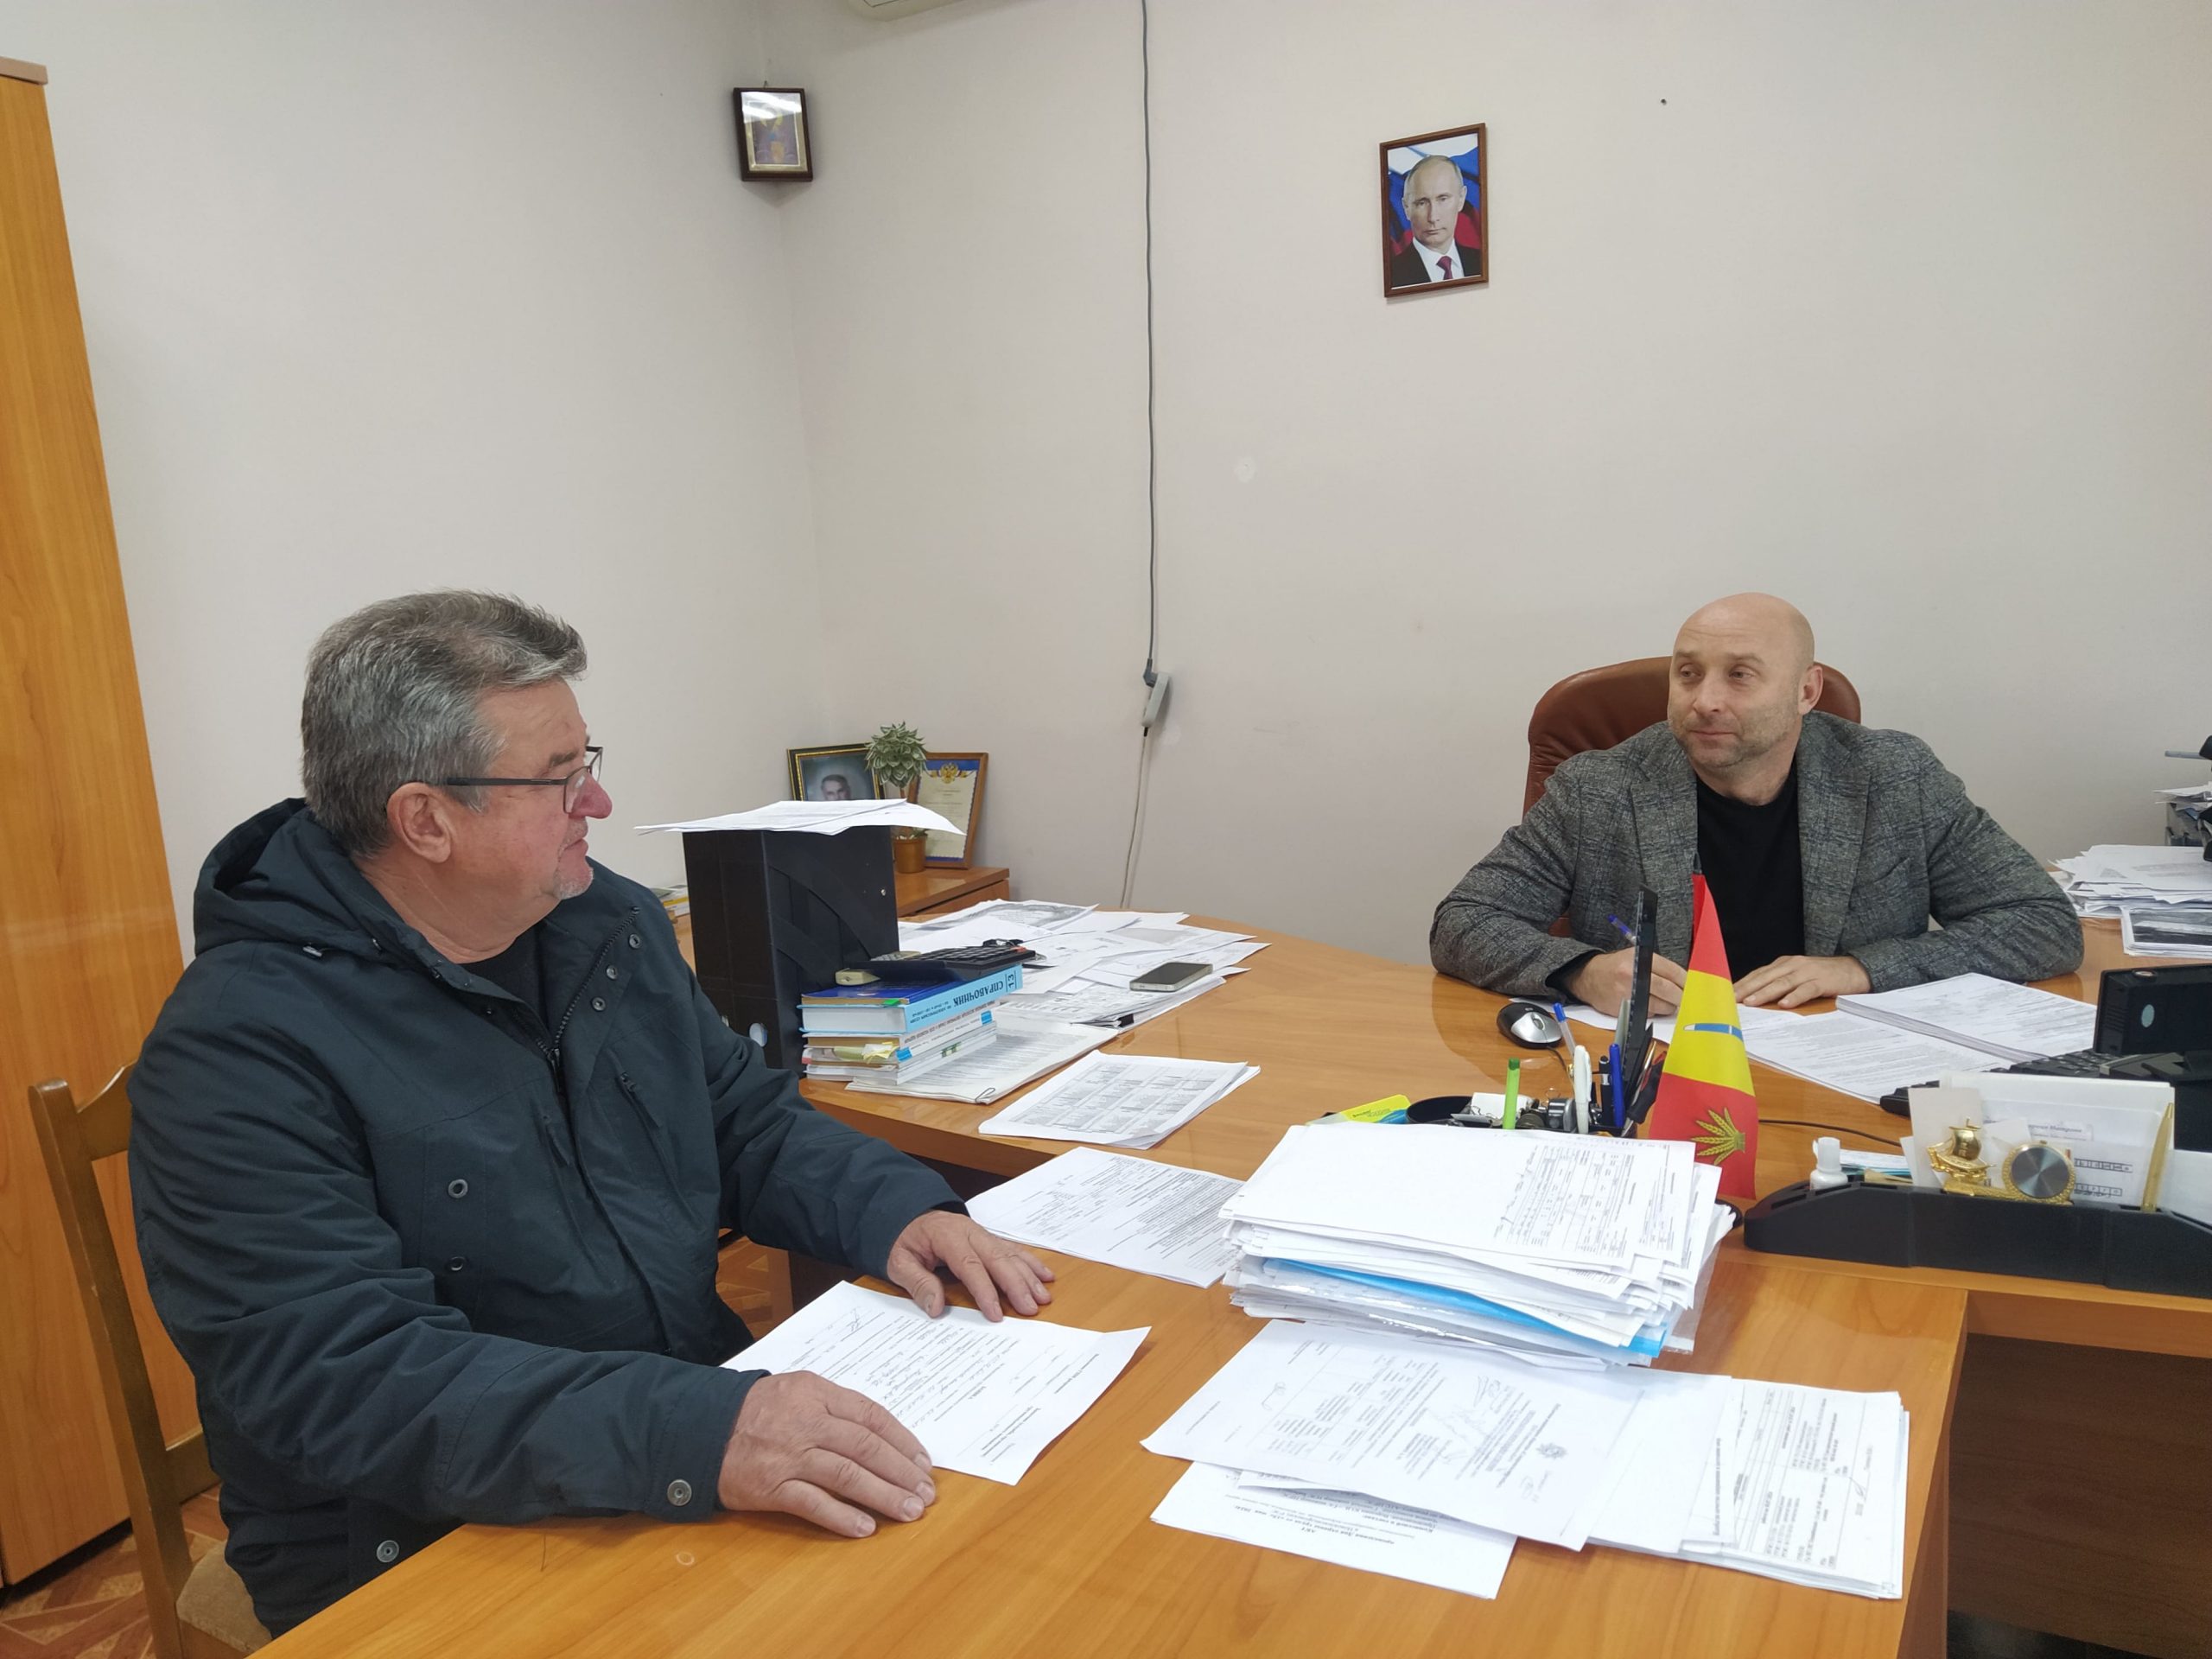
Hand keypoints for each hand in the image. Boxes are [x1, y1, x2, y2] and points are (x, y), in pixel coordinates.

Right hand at [717, 1371, 934, 1537]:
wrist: (701, 1429)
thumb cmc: (756, 1410)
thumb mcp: (797, 1390)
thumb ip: (836, 1407)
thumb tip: (881, 1434)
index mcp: (817, 1394)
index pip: (871, 1416)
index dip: (902, 1441)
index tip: (924, 1462)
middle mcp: (807, 1422)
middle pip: (866, 1447)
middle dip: (901, 1472)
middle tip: (926, 1493)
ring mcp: (789, 1456)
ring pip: (847, 1475)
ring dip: (883, 1495)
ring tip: (908, 1511)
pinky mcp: (771, 1487)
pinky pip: (813, 1503)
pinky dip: (841, 1516)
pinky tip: (865, 1528)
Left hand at [884, 1211, 1054, 1320]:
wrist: (907, 1212)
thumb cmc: (904, 1240)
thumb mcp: (898, 1261)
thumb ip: (918, 1283)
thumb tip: (935, 1308)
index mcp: (947, 1236)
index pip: (969, 1265)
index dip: (985, 1290)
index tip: (996, 1313)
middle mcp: (970, 1232)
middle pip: (997, 1258)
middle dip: (1017, 1285)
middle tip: (1031, 1308)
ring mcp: (982, 1234)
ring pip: (1010, 1254)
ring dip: (1029, 1276)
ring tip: (1043, 1297)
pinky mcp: (989, 1238)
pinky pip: (1013, 1250)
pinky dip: (1030, 1263)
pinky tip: (1045, 1276)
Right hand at [1567, 948, 1687, 1014]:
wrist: (1589, 978)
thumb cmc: (1616, 967)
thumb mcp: (1635, 957)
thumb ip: (1658, 967)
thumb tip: (1683, 982)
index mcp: (1640, 959)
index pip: (1673, 972)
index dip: (1685, 981)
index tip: (1692, 987)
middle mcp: (1635, 975)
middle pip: (1669, 991)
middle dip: (1680, 997)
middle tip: (1684, 999)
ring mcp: (1629, 994)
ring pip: (1661, 1006)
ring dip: (1667, 1006)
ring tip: (1660, 1000)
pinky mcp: (1625, 1009)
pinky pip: (1648, 1014)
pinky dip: (1652, 1011)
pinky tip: (1645, 1004)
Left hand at [1734, 954, 1870, 1008]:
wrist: (1854, 970)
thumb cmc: (1821, 976)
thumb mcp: (1797, 977)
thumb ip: (1778, 984)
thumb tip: (1754, 999)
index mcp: (1783, 964)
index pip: (1758, 974)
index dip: (1741, 984)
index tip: (1724, 994)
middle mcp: (1793, 965)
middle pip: (1765, 977)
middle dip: (1746, 989)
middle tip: (1730, 1000)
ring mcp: (1807, 972)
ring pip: (1782, 982)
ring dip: (1765, 993)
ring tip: (1751, 1003)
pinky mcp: (1822, 981)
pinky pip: (1806, 989)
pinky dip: (1795, 996)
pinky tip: (1785, 1004)